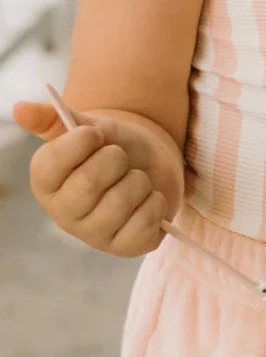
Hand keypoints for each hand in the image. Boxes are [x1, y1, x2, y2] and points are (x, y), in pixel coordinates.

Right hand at [13, 98, 176, 256]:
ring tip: (135, 179)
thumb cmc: (112, 146)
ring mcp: (94, 235)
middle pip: (89, 182)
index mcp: (46, 183)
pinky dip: (156, 201)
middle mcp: (64, 214)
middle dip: (116, 158)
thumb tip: (20, 108)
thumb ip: (54, 118)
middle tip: (120, 158)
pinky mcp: (125, 248)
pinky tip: (148, 200)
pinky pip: (145, 222)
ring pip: (122, 200)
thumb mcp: (87, 126)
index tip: (97, 134)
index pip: (50, 163)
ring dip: (139, 179)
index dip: (80, 141)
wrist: (149, 163)